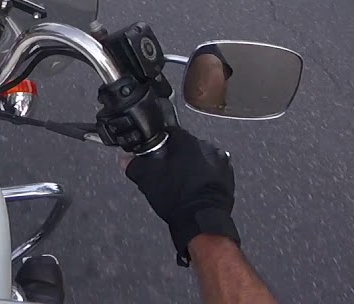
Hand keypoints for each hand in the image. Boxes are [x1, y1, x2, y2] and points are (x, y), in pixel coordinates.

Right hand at [123, 128, 238, 266]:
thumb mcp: (147, 179)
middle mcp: (206, 148)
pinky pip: (213, 171)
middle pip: (187, 145)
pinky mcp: (228, 177)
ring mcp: (220, 162)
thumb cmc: (177, 198)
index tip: (156, 152)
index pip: (171, 132)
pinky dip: (205, 177)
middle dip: (178, 155)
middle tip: (167, 169)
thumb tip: (125, 159)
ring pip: (201, 158)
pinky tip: (194, 189)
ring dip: (193, 165)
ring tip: (181, 181)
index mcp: (187, 142)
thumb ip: (133, 165)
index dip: (160, 142)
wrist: (200, 221)